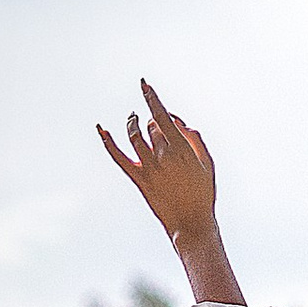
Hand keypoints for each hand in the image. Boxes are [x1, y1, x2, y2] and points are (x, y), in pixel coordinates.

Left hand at [99, 79, 218, 252]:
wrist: (191, 222)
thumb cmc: (202, 193)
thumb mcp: (207, 163)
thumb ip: (194, 139)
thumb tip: (179, 122)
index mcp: (182, 149)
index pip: (162, 116)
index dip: (152, 97)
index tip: (144, 84)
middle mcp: (162, 155)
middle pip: (151, 125)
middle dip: (152, 120)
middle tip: (157, 125)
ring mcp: (148, 167)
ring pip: (134, 135)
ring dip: (132, 122)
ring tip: (133, 118)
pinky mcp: (138, 178)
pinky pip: (118, 156)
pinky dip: (108, 141)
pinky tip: (101, 128)